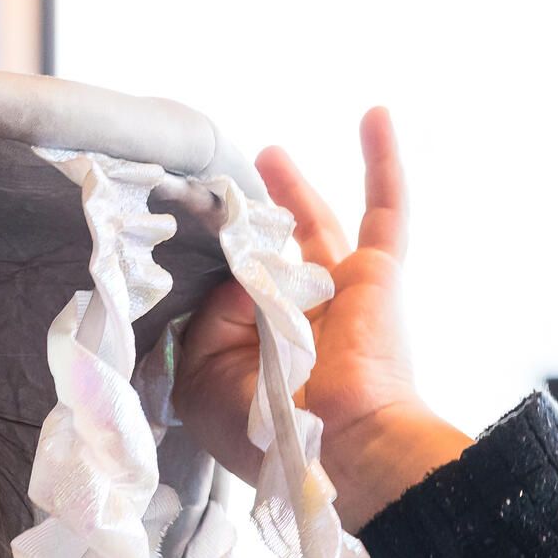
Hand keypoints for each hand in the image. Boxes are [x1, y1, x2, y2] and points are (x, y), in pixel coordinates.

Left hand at [173, 106, 470, 530]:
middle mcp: (294, 322)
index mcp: (252, 354)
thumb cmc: (265, 426)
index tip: (171, 239)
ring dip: (291, 190)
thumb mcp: (202, 376)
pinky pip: (385, 208)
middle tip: (217, 195)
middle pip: (265, 259)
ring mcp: (337, 294)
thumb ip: (204, 314)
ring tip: (265, 156)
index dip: (202, 273)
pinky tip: (375, 115)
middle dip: (241, 229)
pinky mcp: (375, 273)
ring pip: (315, 226)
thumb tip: (235, 266)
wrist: (338, 441)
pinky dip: (382, 160)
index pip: (223, 297)